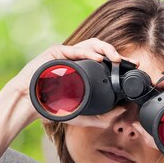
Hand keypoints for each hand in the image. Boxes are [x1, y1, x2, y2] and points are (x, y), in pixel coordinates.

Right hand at [7, 38, 138, 122]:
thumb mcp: (83, 116)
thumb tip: (124, 111)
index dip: (120, 62)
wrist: (30, 105)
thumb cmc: (54, 108)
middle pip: (100, 49)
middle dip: (116, 53)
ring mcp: (67, 54)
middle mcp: (77, 59)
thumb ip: (102, 117)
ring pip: (90, 44)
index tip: (134, 66)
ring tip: (116, 59)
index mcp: (84, 69)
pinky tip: (99, 59)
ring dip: (106, 50)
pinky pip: (75, 50)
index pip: (105, 60)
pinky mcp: (56, 53)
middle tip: (128, 63)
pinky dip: (88, 53)